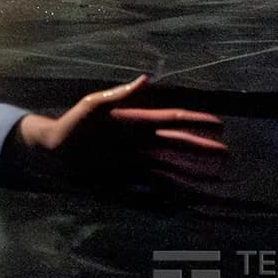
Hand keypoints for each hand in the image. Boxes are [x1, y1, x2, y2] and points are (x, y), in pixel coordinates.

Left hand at [7, 75, 226, 193]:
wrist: (51, 155)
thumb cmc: (70, 126)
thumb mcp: (93, 107)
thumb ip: (120, 95)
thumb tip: (147, 78)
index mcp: (133, 122)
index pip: (170, 119)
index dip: (194, 120)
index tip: (218, 122)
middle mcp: (139, 143)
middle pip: (176, 145)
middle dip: (200, 148)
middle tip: (226, 153)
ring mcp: (134, 163)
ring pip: (170, 168)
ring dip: (192, 172)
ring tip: (215, 178)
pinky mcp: (126, 182)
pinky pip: (154, 189)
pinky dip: (172, 193)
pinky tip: (187, 199)